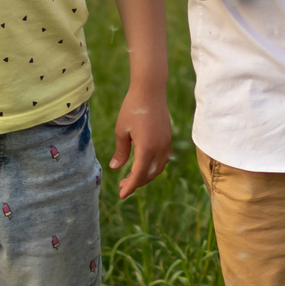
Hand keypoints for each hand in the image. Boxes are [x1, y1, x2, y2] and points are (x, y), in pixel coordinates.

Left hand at [109, 83, 171, 198]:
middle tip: (122, 185)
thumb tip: (116, 168)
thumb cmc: (132, 108)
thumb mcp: (121, 130)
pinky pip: (162, 159)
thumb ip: (121, 151)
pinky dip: (152, 167)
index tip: (121, 195)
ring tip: (131, 177)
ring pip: (157, 168)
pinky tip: (142, 164)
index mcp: (147, 148)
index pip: (138, 175)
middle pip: (149, 174)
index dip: (130, 187)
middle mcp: (160, 148)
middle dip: (136, 183)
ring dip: (145, 175)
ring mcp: (166, 144)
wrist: (151, 91)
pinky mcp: (168, 139)